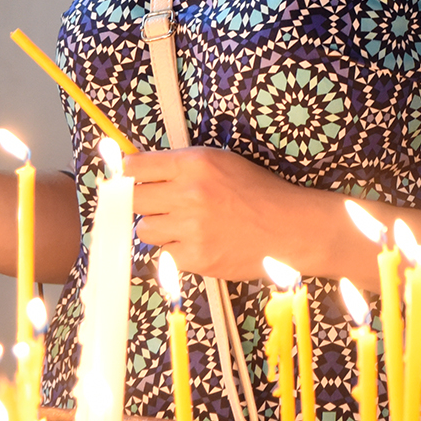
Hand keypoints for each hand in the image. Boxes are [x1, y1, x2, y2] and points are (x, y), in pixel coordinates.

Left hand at [124, 147, 315, 280]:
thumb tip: (138, 170)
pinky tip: (199, 243)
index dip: (130, 174)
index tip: (130, 180)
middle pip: (134, 199)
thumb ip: (182, 165)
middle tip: (162, 206)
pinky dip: (177, 251)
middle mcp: (189, 192)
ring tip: (186, 226)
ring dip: (159, 228)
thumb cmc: (259, 193)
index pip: (136, 167)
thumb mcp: (222, 163)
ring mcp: (191, 227)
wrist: (289, 227)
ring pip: (145, 229)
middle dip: (144, 203)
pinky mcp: (195, 257)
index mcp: (195, 163)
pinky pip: (164, 255)